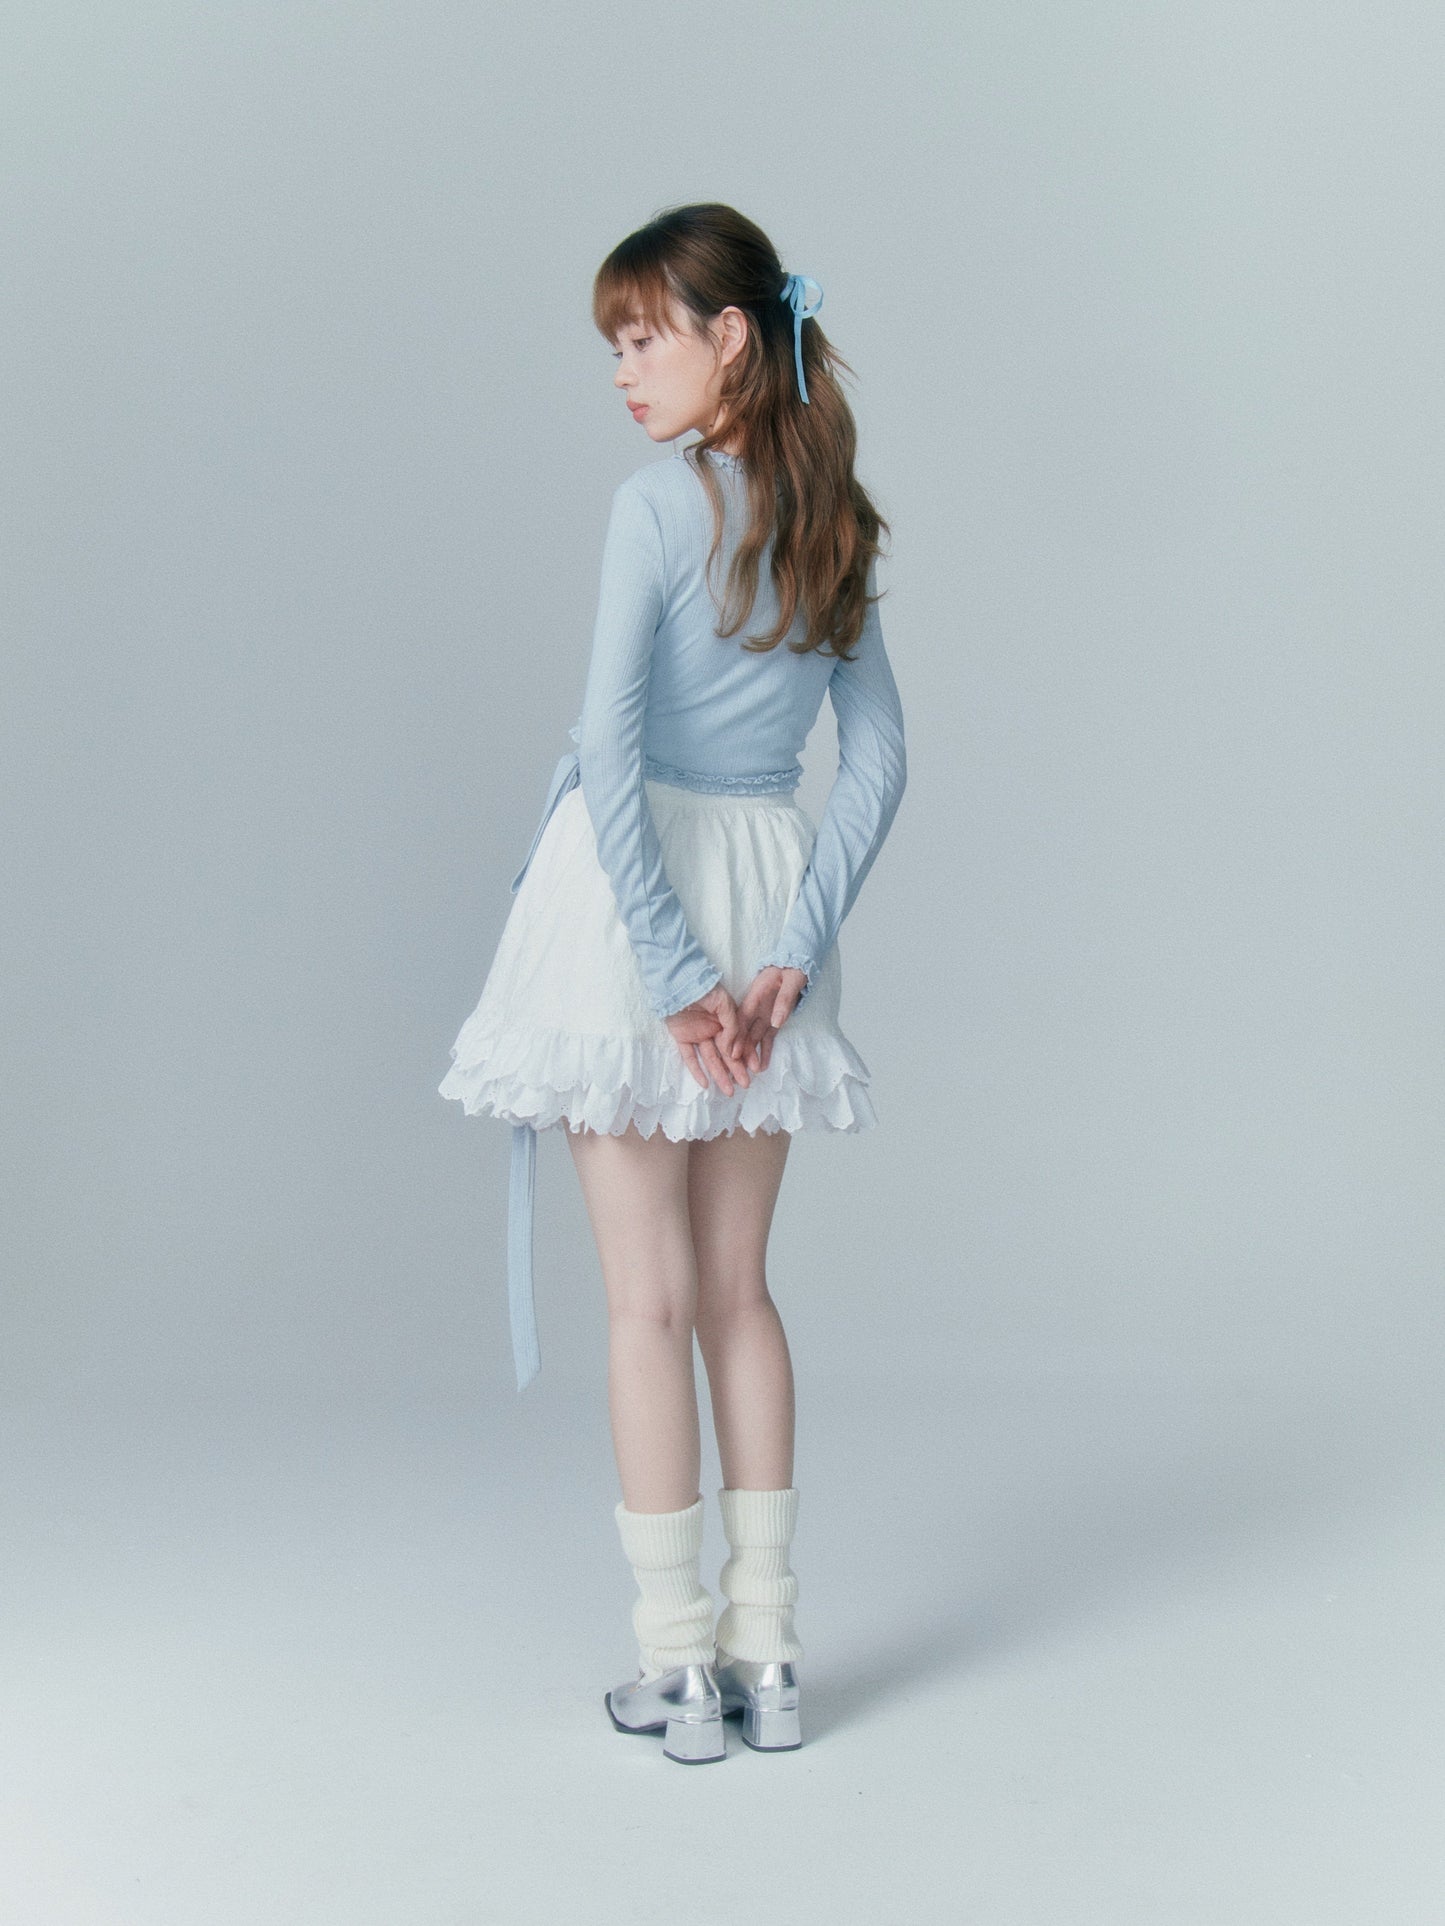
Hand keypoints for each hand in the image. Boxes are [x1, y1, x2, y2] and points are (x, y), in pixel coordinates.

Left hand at [663, 981, 752, 1095]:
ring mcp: (697, 1035)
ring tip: (729, 1091)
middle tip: (745, 1085)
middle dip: (736, 1070)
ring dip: (719, 1075)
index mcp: (725, 1022)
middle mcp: (712, 1030)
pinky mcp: (682, 1038)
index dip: (746, 1056)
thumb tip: (733, 1050)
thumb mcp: (725, 1004)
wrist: (680, 982)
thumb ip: (732, 1026)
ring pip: (710, 1059)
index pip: (738, 1043)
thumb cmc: (705, 989)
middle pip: (726, 1055)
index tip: (754, 1069)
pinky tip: (705, 1084)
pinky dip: (696, 1070)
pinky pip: (689, 1057)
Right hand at [733, 966, 807, 1074]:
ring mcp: (764, 1014)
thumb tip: (775, 1022)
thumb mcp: (791, 980)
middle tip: (742, 1069)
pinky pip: (768, 1038)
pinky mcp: (773, 1020)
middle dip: (742, 1050)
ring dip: (753, 1053)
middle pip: (745, 1030)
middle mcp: (756, 1007)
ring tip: (753, 1072)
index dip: (736, 1034)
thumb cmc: (794, 969)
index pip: (742, 1017)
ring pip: (754, 1036)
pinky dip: (766, 1050)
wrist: (799, 964)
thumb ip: (784, 1000)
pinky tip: (764, 1065)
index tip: (732, 1052)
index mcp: (756, 995)